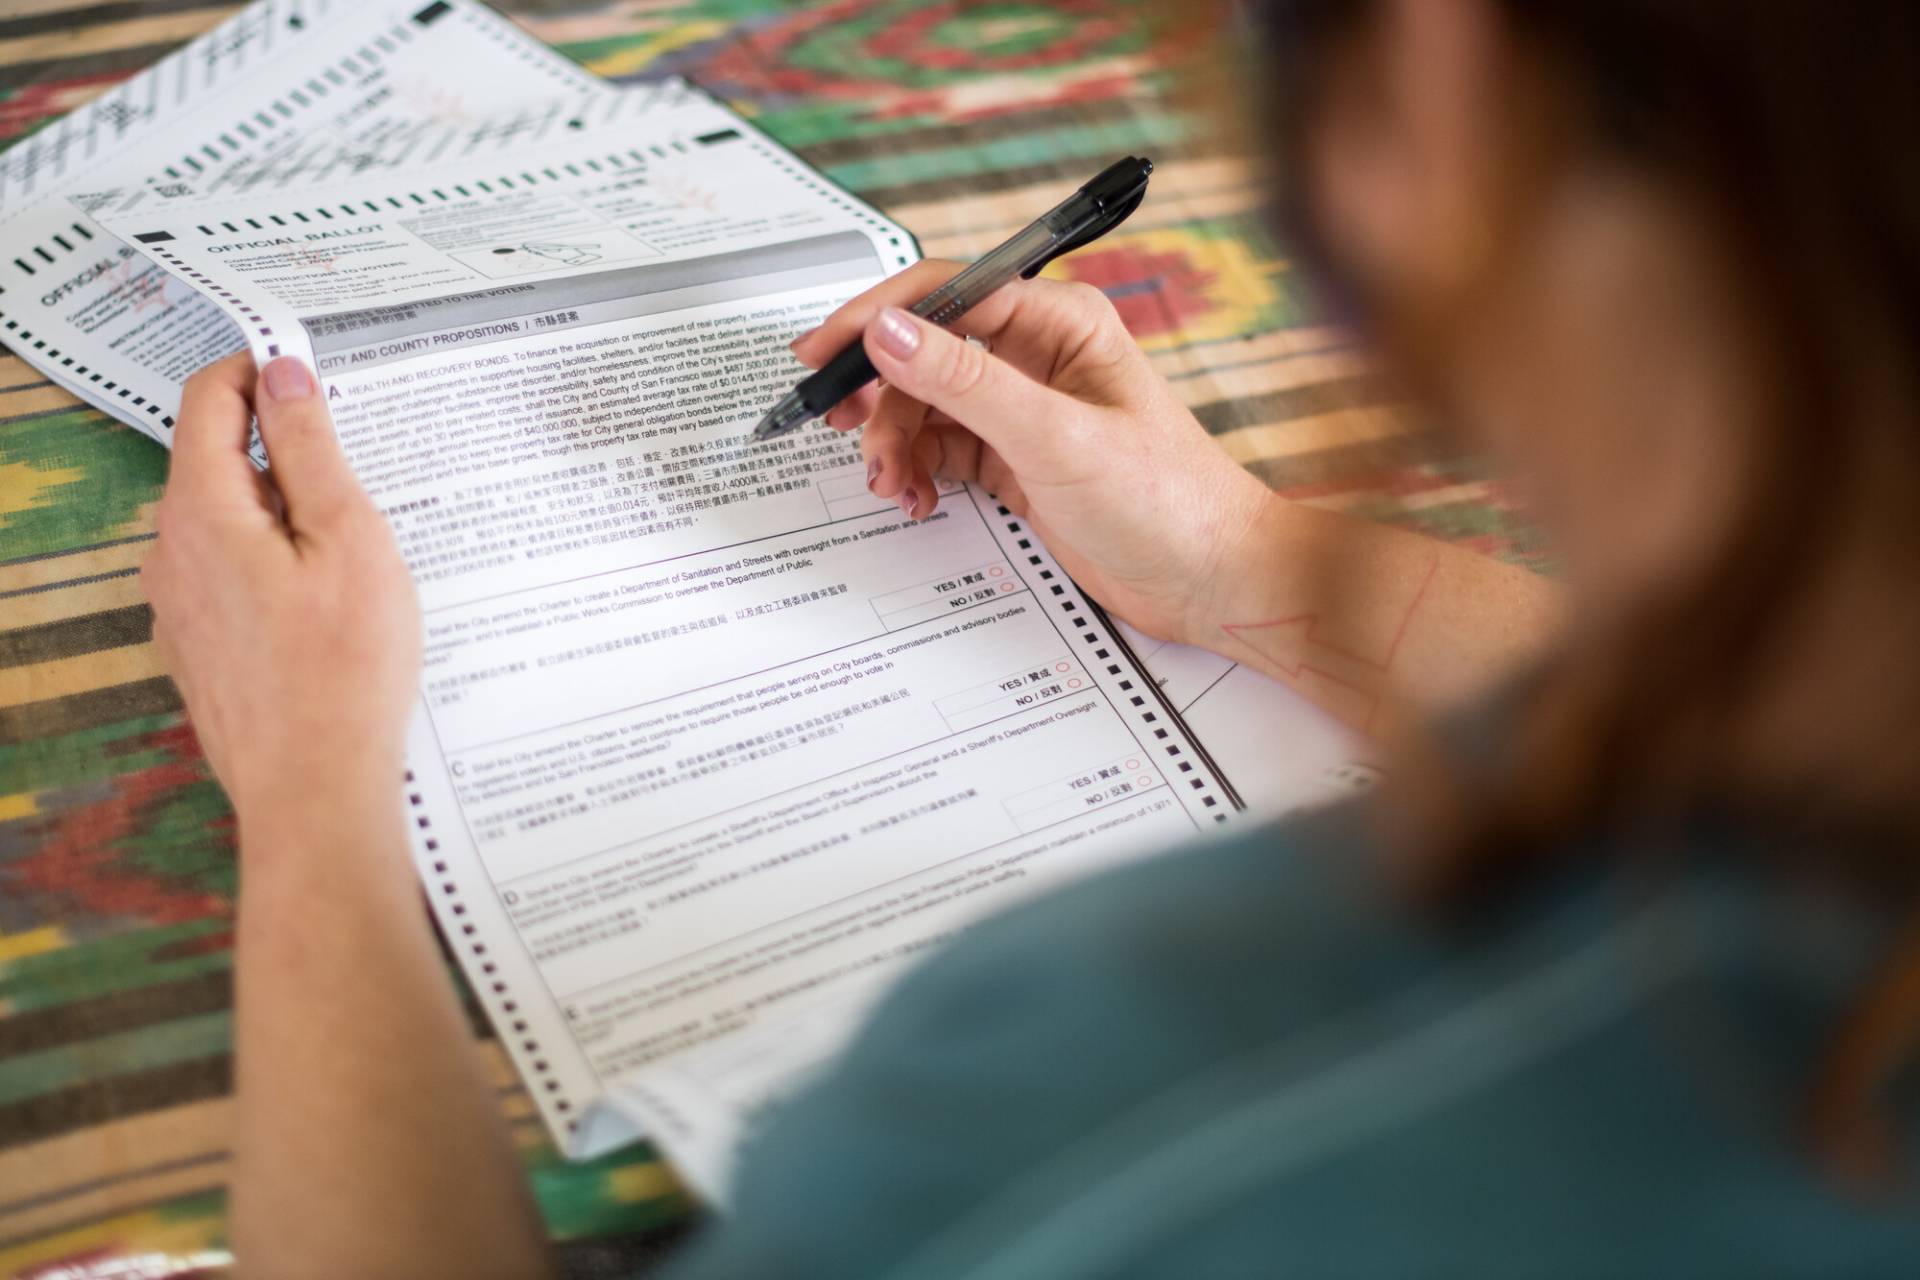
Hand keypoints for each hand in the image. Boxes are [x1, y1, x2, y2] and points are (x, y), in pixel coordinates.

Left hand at [142, 353, 419, 819]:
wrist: (316, 790)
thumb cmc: (343, 670)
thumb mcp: (348, 538)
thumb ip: (310, 449)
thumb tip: (283, 378)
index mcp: (202, 512)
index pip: (207, 401)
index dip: (254, 369)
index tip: (304, 366)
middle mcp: (170, 553)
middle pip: (218, 464)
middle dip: (282, 452)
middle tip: (360, 470)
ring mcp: (178, 608)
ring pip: (227, 527)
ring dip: (284, 518)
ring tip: (358, 554)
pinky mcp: (198, 651)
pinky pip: (232, 582)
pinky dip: (275, 571)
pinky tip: (331, 609)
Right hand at [793, 261, 1273, 643]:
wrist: (1214, 580)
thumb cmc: (1172, 500)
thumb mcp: (1057, 438)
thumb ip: (967, 382)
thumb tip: (892, 333)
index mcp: (1060, 322)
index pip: (945, 293)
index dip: (876, 318)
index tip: (823, 350)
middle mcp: (1039, 356)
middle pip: (924, 353)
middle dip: (880, 395)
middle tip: (846, 431)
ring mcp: (1025, 410)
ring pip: (926, 406)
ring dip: (896, 442)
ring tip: (893, 483)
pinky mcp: (1018, 459)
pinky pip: (943, 448)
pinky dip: (919, 470)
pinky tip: (918, 497)